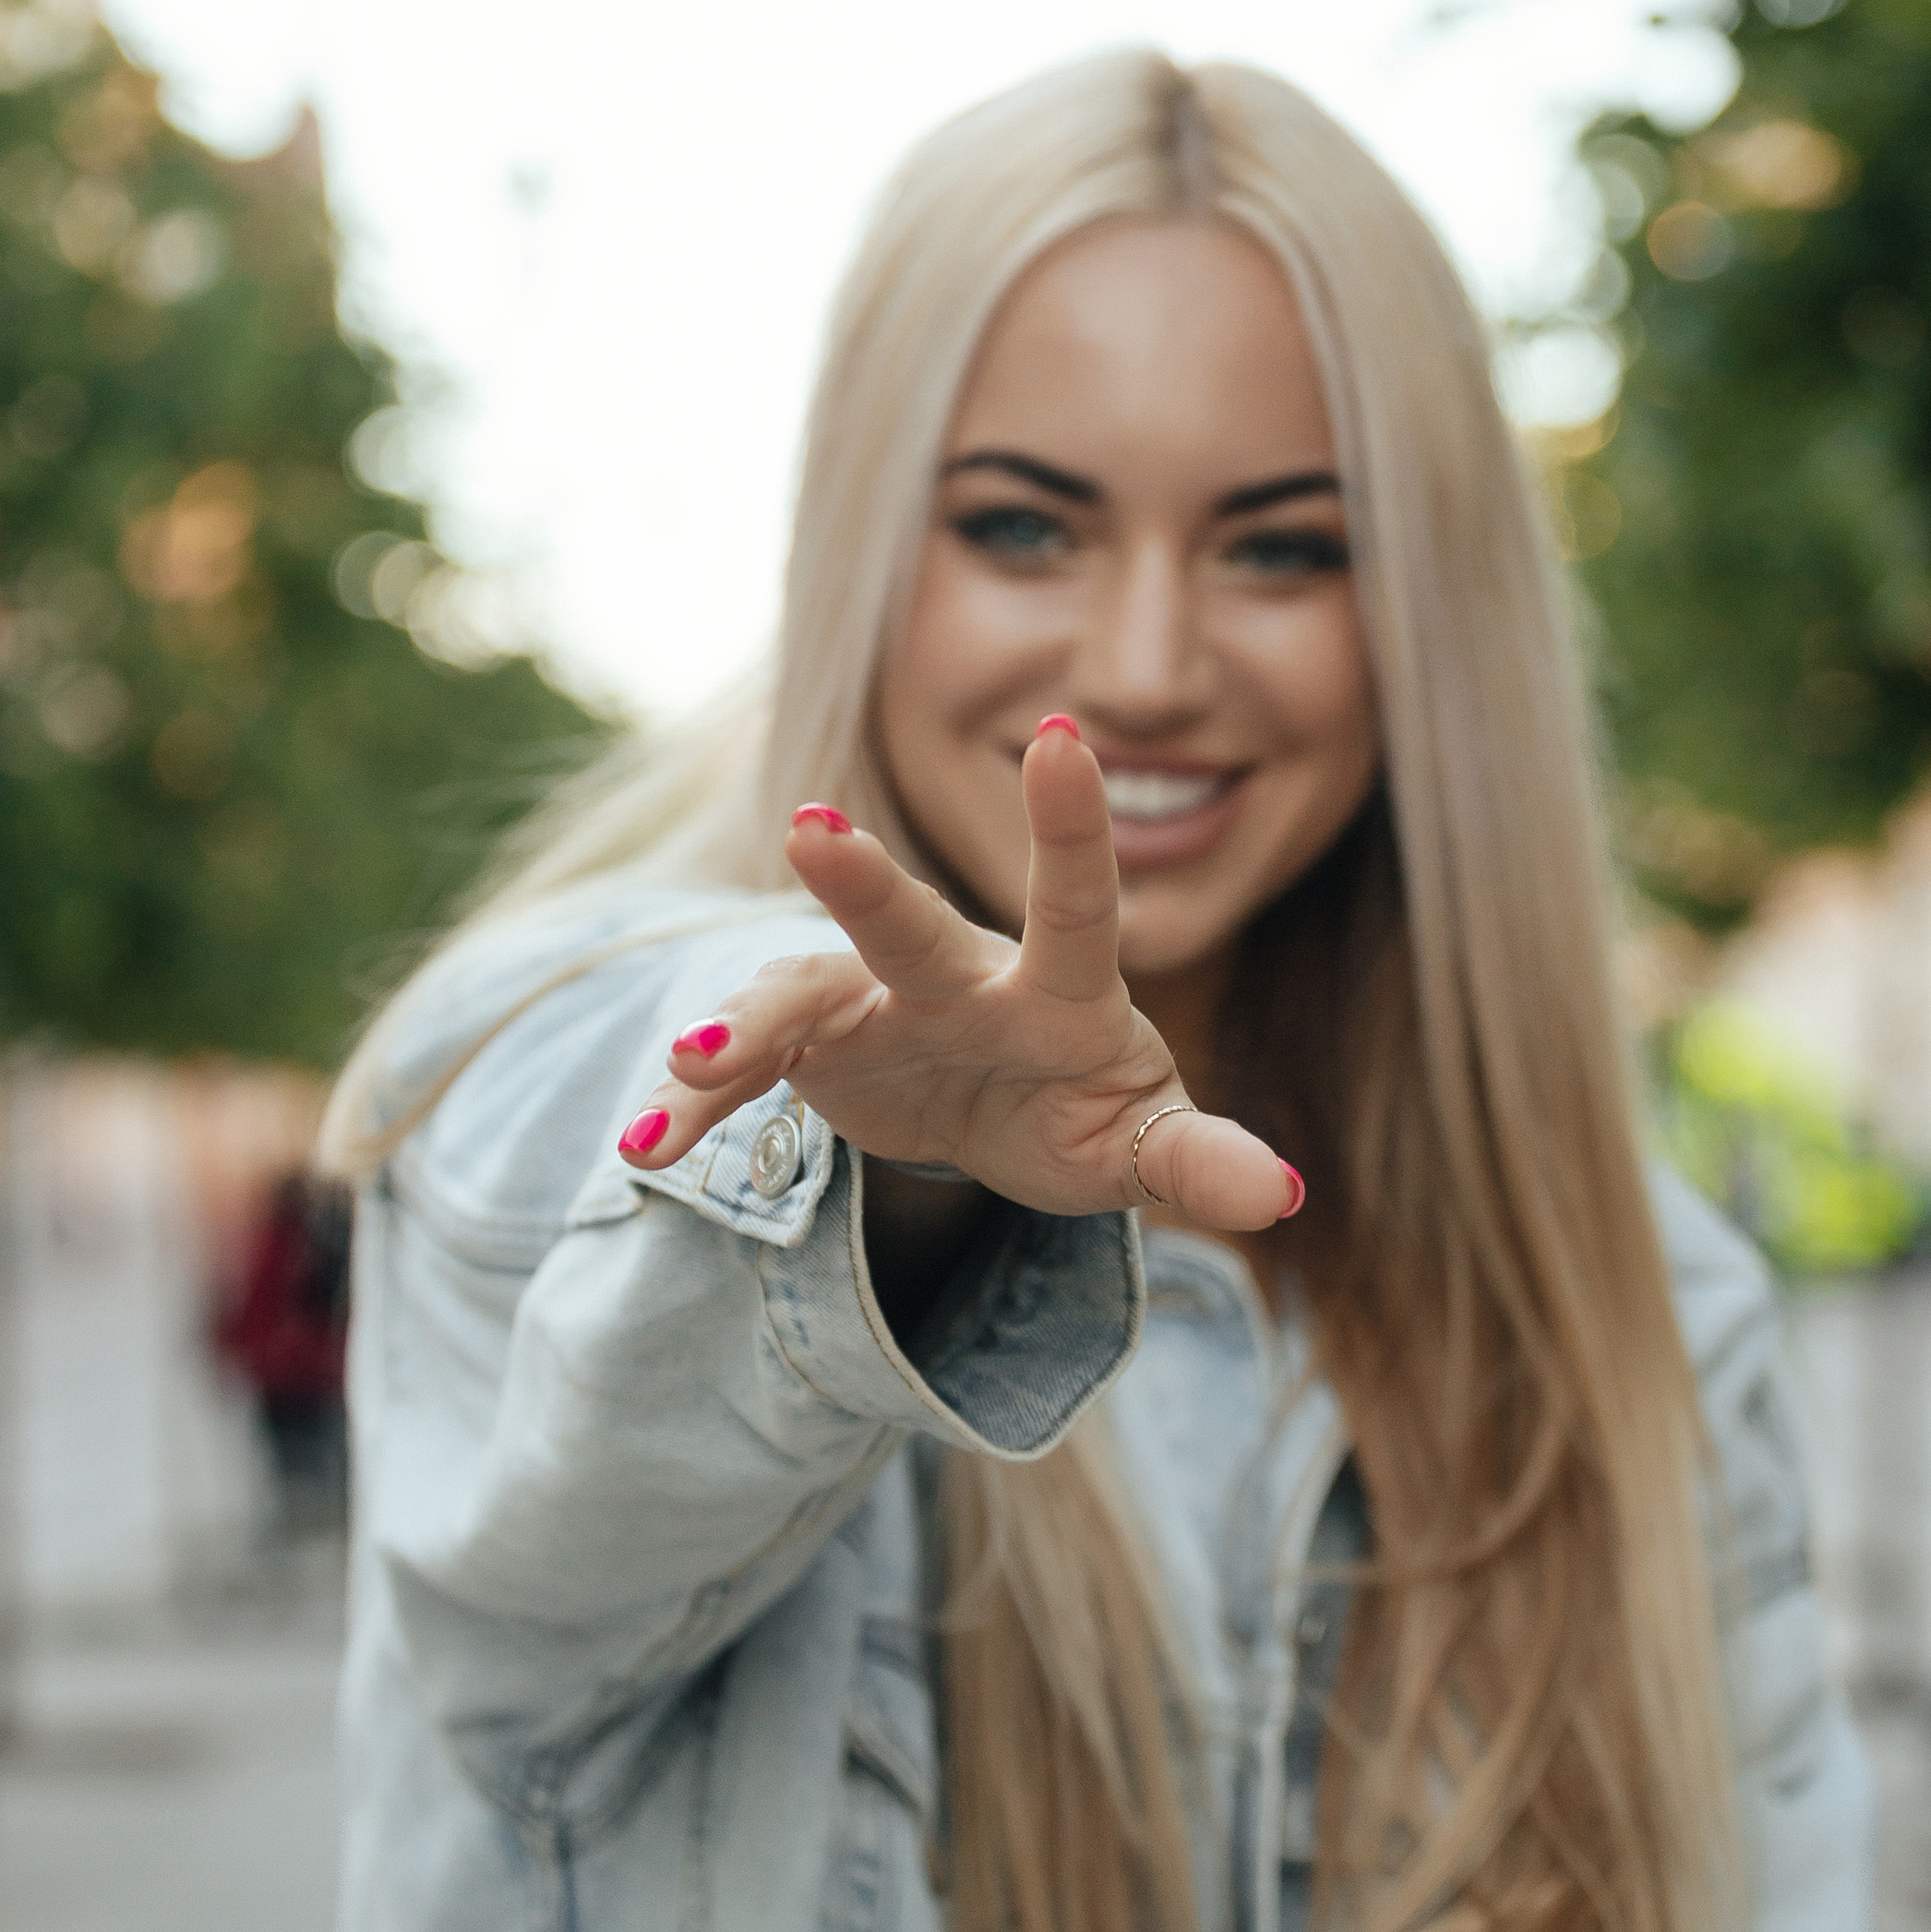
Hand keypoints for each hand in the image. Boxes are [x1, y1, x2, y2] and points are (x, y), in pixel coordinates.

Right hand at [617, 720, 1302, 1228]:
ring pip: (800, 998)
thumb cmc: (1085, 1113)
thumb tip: (1283, 1195)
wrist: (992, 1118)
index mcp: (1059, 992)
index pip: (1079, 903)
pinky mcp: (807, 1050)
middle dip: (863, 883)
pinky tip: (647, 1147)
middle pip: (910, 925)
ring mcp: (871, 1004)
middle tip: (811, 829)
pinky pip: (743, 1077)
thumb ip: (1200, 1162)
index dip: (1075, 824)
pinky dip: (697, 1108)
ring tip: (696, 1065)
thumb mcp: (1145, 1148)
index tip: (1066, 736)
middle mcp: (955, 975)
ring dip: (745, 1029)